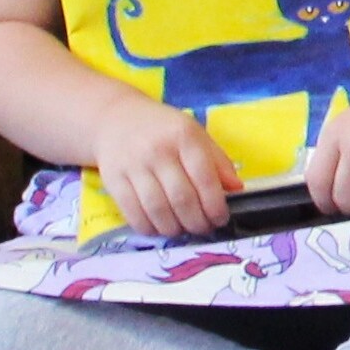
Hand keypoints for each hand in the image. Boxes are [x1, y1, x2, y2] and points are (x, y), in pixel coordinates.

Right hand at [89, 95, 240, 242]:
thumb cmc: (163, 129)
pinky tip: (161, 228)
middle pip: (182, 199)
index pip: (204, 178)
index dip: (216, 205)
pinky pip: (133, 214)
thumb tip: (236, 189)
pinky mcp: (113, 181)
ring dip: (175, 229)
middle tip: (204, 228)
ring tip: (184, 230)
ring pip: (158, 210)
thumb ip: (217, 160)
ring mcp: (133, 167)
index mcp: (184, 136)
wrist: (116, 119)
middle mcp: (158, 151)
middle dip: (197, 222)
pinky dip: (150, 229)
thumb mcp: (195, 134)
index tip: (221, 218)